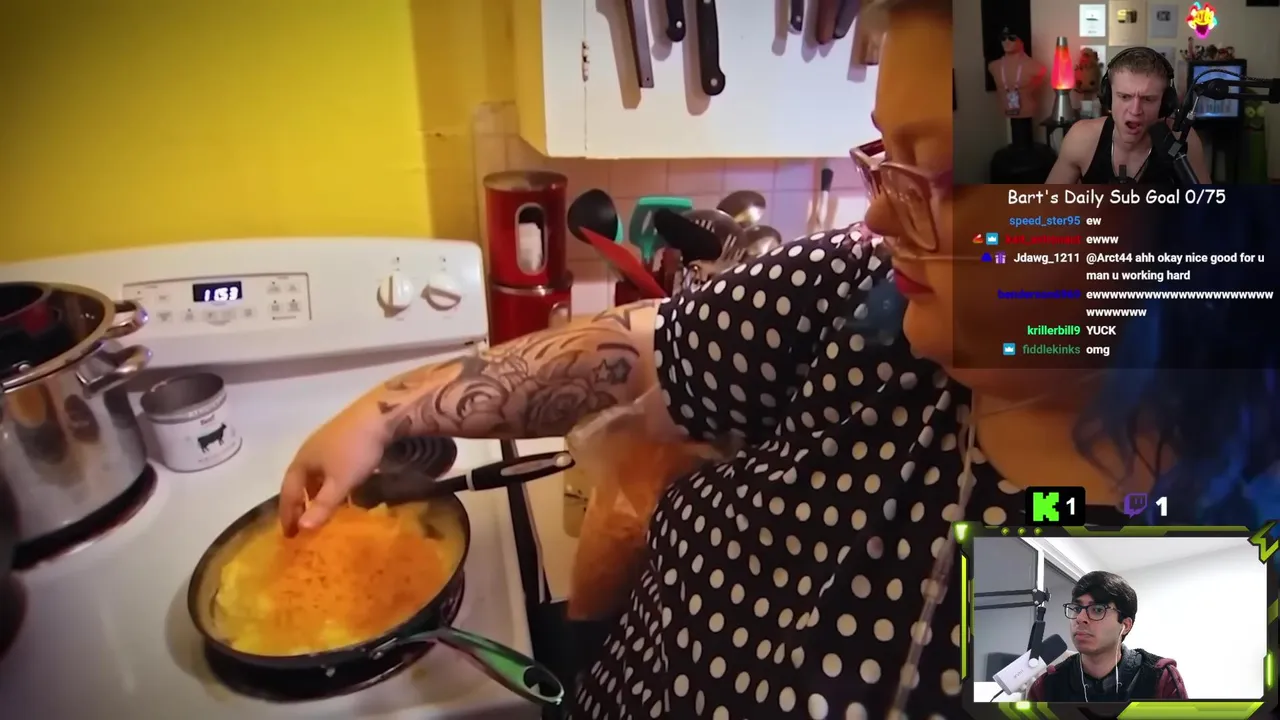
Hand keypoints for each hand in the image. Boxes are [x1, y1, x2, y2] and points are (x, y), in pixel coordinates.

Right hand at [279, 401, 389, 535]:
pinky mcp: (341, 441)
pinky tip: (343, 492)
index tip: (290, 535)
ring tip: (321, 512)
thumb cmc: (355, 451)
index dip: (288, 514)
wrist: (379, 415)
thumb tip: (302, 528)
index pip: (288, 493)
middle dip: (300, 504)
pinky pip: (329, 469)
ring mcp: (325, 444)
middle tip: (302, 525)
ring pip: (315, 475)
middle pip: (299, 483)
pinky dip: (331, 484)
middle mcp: (309, 452)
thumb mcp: (340, 482)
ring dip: (316, 494)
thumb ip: (322, 505)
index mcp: (301, 462)